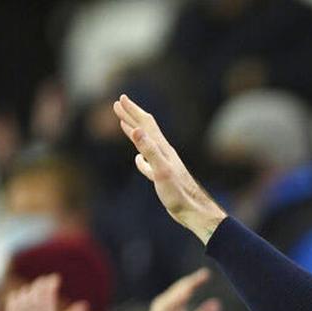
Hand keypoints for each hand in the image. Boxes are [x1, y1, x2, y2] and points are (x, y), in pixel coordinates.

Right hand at [113, 94, 226, 241]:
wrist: (193, 211)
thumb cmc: (178, 193)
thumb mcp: (161, 170)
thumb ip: (149, 151)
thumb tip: (137, 130)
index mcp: (162, 149)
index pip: (145, 124)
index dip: (132, 111)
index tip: (120, 99)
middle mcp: (164, 153)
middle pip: (146, 129)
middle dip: (131, 116)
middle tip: (118, 104)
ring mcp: (164, 165)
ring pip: (147, 144)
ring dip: (135, 132)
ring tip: (125, 125)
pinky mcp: (163, 177)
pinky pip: (148, 163)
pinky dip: (141, 157)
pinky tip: (138, 160)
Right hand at [139, 268, 221, 310]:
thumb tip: (217, 303)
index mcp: (175, 304)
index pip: (186, 289)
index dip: (196, 281)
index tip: (207, 273)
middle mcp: (167, 305)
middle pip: (179, 289)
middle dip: (191, 281)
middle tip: (205, 273)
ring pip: (172, 296)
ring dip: (183, 289)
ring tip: (195, 282)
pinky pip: (165, 308)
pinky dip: (174, 301)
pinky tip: (185, 296)